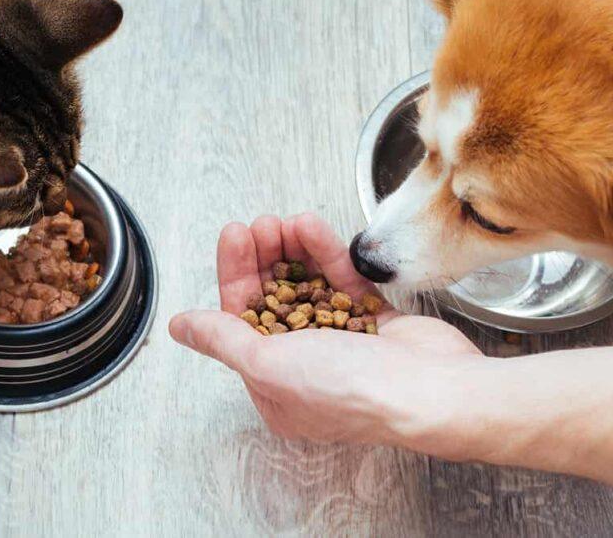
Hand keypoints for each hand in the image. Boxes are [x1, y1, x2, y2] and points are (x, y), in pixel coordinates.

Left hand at [170, 213, 484, 449]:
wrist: (432, 390)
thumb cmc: (352, 390)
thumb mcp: (270, 364)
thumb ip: (224, 339)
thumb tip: (181, 327)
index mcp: (275, 387)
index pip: (242, 320)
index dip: (236, 275)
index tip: (235, 236)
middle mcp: (306, 366)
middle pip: (273, 299)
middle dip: (264, 258)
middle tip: (261, 224)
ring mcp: (342, 342)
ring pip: (308, 285)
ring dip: (294, 251)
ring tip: (286, 221)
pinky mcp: (374, 320)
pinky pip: (342, 281)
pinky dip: (326, 254)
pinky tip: (312, 227)